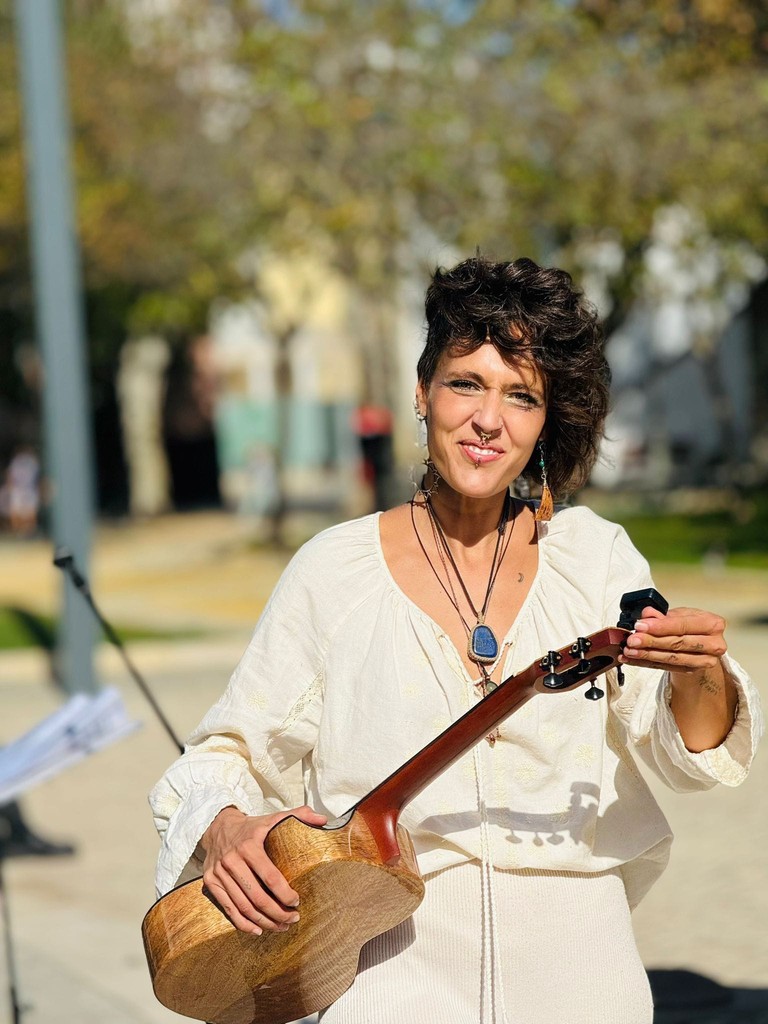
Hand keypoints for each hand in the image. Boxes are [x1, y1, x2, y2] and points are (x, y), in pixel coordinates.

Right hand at [201, 804, 326, 934]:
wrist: (217, 826)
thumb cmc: (252, 827)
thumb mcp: (273, 817)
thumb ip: (299, 815)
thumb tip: (324, 820)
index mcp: (249, 845)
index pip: (270, 876)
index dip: (284, 893)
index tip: (297, 902)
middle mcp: (232, 860)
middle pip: (257, 897)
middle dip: (277, 913)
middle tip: (292, 919)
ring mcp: (219, 873)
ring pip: (243, 906)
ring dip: (263, 921)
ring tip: (280, 926)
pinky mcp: (211, 883)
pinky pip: (228, 909)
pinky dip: (243, 924)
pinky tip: (257, 930)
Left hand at [619, 605, 726, 672]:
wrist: (700, 644)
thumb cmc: (690, 626)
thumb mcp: (680, 614)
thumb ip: (663, 615)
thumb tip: (647, 614)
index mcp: (713, 624)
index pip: (684, 626)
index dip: (660, 626)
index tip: (640, 626)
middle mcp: (714, 644)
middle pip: (678, 644)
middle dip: (651, 642)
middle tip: (632, 640)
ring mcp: (705, 661)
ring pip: (672, 658)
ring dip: (647, 655)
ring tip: (629, 650)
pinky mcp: (692, 671)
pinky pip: (665, 668)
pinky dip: (646, 663)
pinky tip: (631, 659)